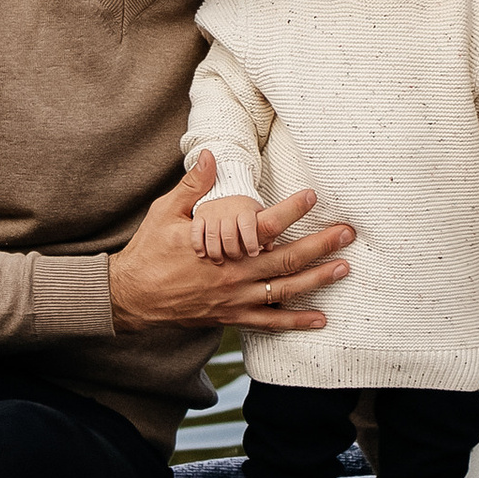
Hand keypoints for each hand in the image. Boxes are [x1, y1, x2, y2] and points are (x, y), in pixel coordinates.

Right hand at [109, 155, 352, 334]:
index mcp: (221, 246)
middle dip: (320, 245)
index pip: (264, 225)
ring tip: (344, 267)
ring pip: (285, 291)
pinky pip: (269, 322)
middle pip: (286, 260)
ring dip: (317, 279)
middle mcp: (234, 274)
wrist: (131, 298)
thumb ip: (194, 186)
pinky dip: (296, 322)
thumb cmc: (149, 251)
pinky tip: (321, 320)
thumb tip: (212, 155)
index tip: (313, 194)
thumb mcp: (166, 212)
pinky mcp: (231, 317)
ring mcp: (235, 299)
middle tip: (347, 233)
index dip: (291, 210)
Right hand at [193, 194, 265, 263]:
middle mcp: (228, 211)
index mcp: (245, 210)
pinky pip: (196, 232)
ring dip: (216, 252)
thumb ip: (265, 231)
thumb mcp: (257, 215)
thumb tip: (270, 247)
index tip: (253, 254)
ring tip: (220, 261)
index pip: (248, 226)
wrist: (226, 190)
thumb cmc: (244, 210)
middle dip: (233, 251)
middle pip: (229, 235)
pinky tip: (202, 254)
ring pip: (212, 236)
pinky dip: (198, 244)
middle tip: (236, 258)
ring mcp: (212, 213)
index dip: (250, 241)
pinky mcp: (200, 215)